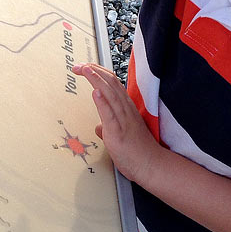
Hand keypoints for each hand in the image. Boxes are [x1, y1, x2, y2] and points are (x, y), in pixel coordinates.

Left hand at [72, 63, 162, 183]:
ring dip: (96, 80)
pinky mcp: (119, 132)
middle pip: (110, 83)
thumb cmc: (137, 151)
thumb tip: (98, 127)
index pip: (113, 84)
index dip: (99, 73)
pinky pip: (110, 114)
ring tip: (85, 69)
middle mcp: (126, 110)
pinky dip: (102, 102)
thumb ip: (108, 127)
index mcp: (126, 108)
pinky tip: (95, 92)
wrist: (151, 165)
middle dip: (93, 71)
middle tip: (79, 66)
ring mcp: (123, 120)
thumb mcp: (119, 134)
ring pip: (110, 94)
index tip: (85, 67)